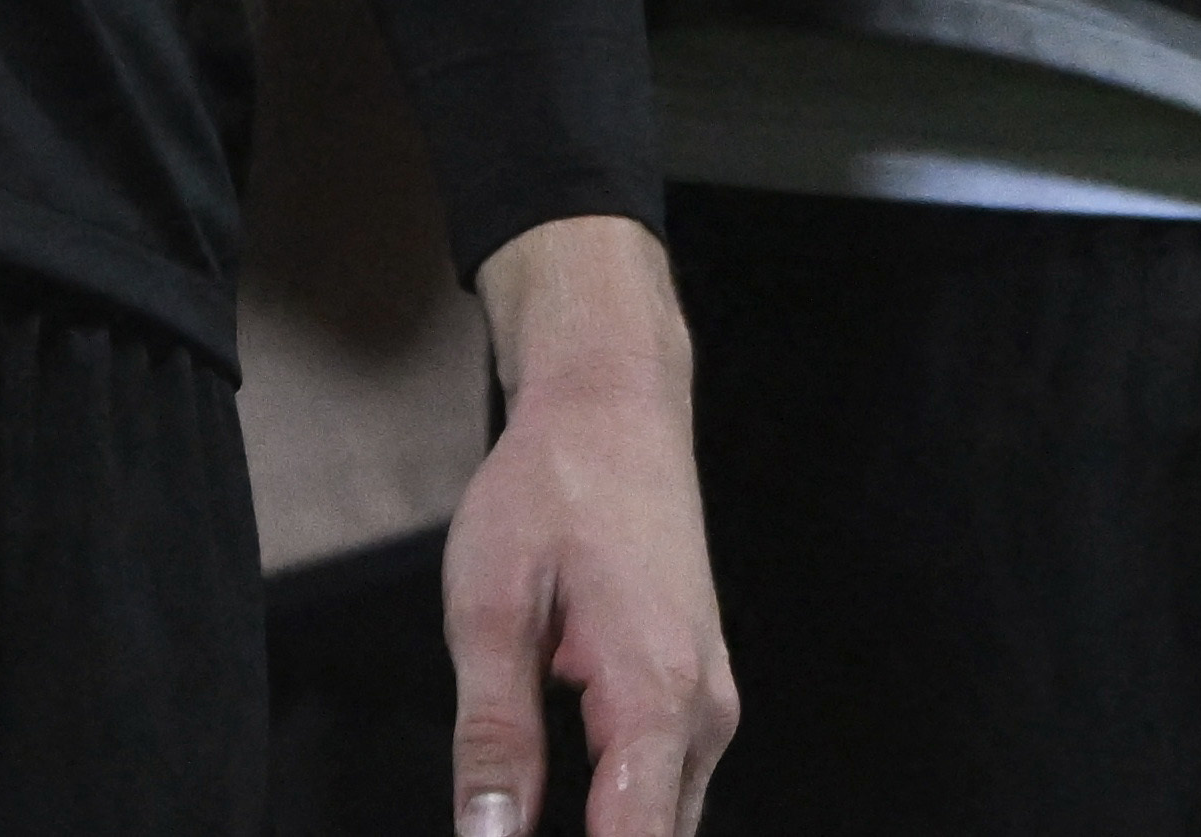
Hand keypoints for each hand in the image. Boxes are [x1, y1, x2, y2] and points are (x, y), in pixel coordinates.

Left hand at [442, 215, 733, 832]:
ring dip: (603, 831)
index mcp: (656, 694)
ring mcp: (711, 707)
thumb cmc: (551, 486)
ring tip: (519, 806)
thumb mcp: (489, 607)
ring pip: (661, 822)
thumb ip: (492, 736)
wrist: (614, 406)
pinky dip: (617, 810)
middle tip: (499, 825)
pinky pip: (662, 787)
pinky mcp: (698, 696)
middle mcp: (704, 713)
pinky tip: (557, 794)